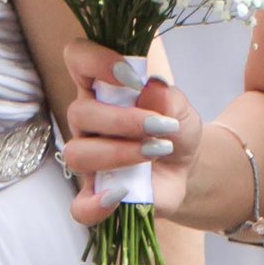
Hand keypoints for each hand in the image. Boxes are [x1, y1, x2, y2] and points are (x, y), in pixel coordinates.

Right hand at [59, 42, 199, 230]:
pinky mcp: (96, 194)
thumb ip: (166, 97)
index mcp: (100, 89)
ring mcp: (88, 159)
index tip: (130, 76)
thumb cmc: (173, 129)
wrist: (186, 169)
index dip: (95, 60)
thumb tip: (151, 88)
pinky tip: (120, 194)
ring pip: (77, 154)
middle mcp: (86, 122)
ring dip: (118, 153)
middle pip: (79, 112)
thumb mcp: (180, 109)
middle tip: (159, 127)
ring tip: (155, 152)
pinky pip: (79, 206)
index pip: (77, 58)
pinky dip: (95, 204)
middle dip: (122, 120)